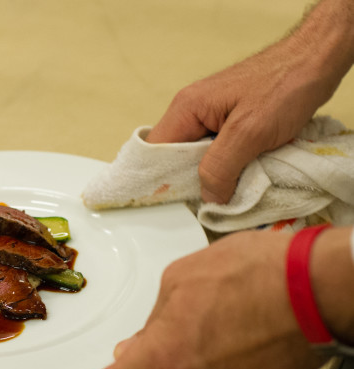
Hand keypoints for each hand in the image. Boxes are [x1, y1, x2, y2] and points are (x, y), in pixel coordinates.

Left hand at [57, 231, 325, 368]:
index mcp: (158, 361)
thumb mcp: (179, 279)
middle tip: (174, 321)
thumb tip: (139, 347)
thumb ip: (151, 320)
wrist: (316, 289)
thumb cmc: (249, 274)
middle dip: (150, 357)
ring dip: (183, 361)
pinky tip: (231, 337)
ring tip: (213, 322)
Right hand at [146, 0, 352, 203]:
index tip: (171, 204)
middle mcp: (191, 111)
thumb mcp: (249, 132)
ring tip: (222, 193)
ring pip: (196, 157)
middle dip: (186, 181)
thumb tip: (206, 198)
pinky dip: (225, 167)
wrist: (317, 60)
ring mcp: (209, 116)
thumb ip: (220, 167)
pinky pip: (215, 152)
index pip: (154, 152)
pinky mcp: (228, 121)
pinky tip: (236, 178)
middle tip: (202, 203)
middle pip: (173, 156)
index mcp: (186, 109)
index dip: (159, 179)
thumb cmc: (285, 86)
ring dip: (209, 176)